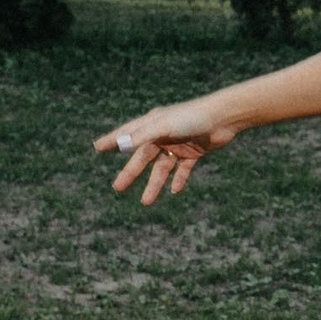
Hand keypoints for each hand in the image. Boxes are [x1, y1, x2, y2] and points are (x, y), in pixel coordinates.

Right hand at [95, 101, 238, 204]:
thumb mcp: (164, 125)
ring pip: (162, 168)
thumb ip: (143, 135)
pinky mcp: (194, 152)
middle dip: (130, 173)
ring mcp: (178, 145)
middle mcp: (163, 135)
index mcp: (153, 125)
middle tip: (117, 188)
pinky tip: (174, 191)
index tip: (97, 148)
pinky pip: (183, 170)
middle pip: (143, 158)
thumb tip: (121, 144)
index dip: (112, 141)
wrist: (223, 118)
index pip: (127, 135)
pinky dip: (178, 180)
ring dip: (154, 184)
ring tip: (145, 202)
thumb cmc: (192, 117)